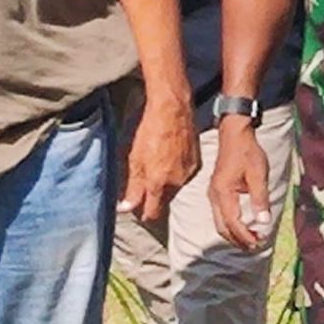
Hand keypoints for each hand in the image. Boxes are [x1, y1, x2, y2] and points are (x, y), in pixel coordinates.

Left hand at [124, 95, 198, 229]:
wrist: (173, 110)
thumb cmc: (150, 130)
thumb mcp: (134, 159)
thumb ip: (132, 187)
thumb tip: (126, 208)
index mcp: (158, 183)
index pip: (153, 213)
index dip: (143, 213)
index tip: (137, 209)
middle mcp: (176, 182)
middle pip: (164, 201)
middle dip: (153, 198)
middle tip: (143, 184)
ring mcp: (188, 173)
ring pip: (174, 188)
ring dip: (165, 185)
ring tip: (157, 167)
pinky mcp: (196, 163)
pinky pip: (184, 176)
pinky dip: (176, 173)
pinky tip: (169, 159)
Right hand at [209, 116, 277, 247]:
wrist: (234, 135)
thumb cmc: (248, 152)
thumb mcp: (258, 174)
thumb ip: (260, 198)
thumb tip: (264, 222)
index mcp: (223, 192)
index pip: (232, 223)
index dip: (245, 236)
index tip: (259, 243)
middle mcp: (214, 196)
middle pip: (222, 228)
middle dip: (238, 240)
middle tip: (256, 246)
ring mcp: (213, 194)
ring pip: (220, 224)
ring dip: (235, 235)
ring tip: (252, 240)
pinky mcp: (216, 192)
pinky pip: (220, 216)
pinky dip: (231, 226)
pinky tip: (244, 227)